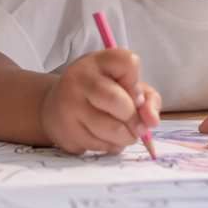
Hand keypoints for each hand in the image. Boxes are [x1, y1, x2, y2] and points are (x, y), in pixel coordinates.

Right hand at [41, 49, 161, 154]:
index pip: (128, 63)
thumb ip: (148, 98)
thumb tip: (152, 121)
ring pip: (112, 130)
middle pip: (119, 102)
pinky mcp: (66, 133)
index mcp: (98, 61)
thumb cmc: (102, 92)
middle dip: (135, 118)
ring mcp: (69, 107)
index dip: (136, 81)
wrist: (55, 106)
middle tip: (137, 124)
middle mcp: (79, 80)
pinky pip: (101, 146)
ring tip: (125, 132)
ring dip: (127, 137)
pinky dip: (112, 146)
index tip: (132, 90)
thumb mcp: (127, 84)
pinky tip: (106, 138)